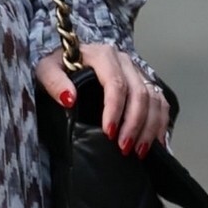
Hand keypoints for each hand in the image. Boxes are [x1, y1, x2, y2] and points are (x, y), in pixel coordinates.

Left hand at [35, 43, 169, 157]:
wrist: (67, 58)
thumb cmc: (57, 65)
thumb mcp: (46, 69)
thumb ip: (54, 81)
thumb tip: (69, 98)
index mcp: (103, 56)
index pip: (116, 84)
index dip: (115, 110)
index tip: (109, 133)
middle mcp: (125, 61)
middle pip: (139, 94)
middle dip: (134, 124)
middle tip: (123, 148)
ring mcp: (136, 72)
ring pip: (154, 99)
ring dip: (149, 127)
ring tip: (138, 151)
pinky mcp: (143, 83)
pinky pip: (160, 102)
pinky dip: (161, 124)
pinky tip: (156, 144)